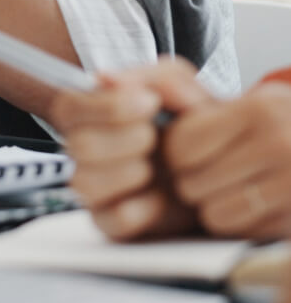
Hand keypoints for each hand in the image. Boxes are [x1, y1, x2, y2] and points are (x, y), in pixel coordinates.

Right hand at [52, 58, 208, 239]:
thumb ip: (153, 79)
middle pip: (75, 145)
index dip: (105, 107)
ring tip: (155, 167)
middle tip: (154, 136)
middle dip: (122, 139)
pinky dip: (140, 209)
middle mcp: (89, 150)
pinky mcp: (114, 224)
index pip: (69, 106)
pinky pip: (110, 220)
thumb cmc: (201, 126)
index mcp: (96, 114)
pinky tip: (160, 198)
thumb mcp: (188, 90)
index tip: (149, 103)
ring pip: (83, 183)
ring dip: (126, 172)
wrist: (232, 173)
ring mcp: (98, 190)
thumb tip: (103, 77)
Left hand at [164, 81, 290, 238]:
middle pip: (193, 183)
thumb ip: (159, 81)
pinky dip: (233, 222)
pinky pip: (238, 233)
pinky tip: (244, 201)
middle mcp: (281, 147)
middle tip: (208, 166)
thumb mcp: (214, 91)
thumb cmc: (251, 118)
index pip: (182, 145)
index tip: (187, 144)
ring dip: (210, 203)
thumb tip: (104, 77)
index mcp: (259, 112)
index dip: (175, 150)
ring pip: (213, 214)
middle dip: (190, 178)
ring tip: (226, 183)